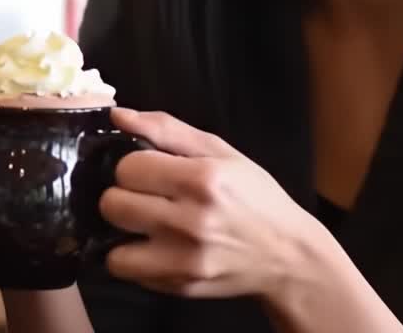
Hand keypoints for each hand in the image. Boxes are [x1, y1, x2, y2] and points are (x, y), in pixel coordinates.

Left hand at [99, 109, 328, 301]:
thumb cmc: (254, 197)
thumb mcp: (220, 152)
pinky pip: (128, 272)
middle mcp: (191, 221)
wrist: (289, 256)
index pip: (127, 168)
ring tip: (144, 227)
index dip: (133, 167)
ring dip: (123, 235)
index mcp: (202, 179)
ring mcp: (184, 259)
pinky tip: (155, 249)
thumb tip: (117, 115)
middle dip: (123, 198)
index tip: (149, 173)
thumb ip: (166, 129)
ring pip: (113, 248)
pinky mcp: (180, 286)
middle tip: (145, 199)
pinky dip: (134, 260)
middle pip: (112, 205)